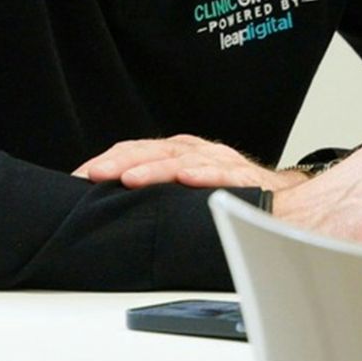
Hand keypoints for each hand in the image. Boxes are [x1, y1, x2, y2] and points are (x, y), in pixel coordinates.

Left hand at [71, 134, 307, 191]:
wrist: (283, 201)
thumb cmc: (229, 196)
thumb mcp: (186, 192)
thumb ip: (156, 194)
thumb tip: (108, 210)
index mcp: (180, 153)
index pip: (137, 150)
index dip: (107, 160)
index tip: (78, 178)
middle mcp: (197, 152)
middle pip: (154, 151)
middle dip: (121, 162)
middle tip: (93, 174)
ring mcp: (221, 162)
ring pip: (183, 160)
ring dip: (154, 169)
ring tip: (128, 179)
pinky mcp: (245, 178)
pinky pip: (225, 173)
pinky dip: (205, 174)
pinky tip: (188, 178)